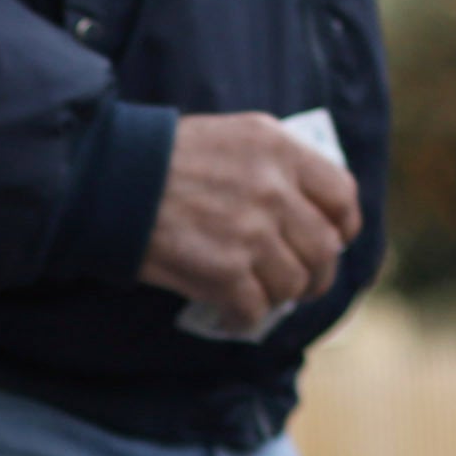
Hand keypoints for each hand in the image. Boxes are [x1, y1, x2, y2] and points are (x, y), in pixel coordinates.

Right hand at [139, 114, 361, 335]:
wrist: (111, 180)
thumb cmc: (162, 157)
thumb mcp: (232, 137)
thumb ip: (274, 164)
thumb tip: (301, 208)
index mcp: (281, 150)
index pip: (342, 195)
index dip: (344, 226)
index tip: (334, 241)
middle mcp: (275, 190)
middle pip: (324, 249)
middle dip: (316, 275)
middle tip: (299, 286)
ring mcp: (252, 234)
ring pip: (293, 284)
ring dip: (278, 297)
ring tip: (258, 297)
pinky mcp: (224, 272)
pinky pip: (255, 309)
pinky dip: (245, 318)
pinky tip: (231, 315)